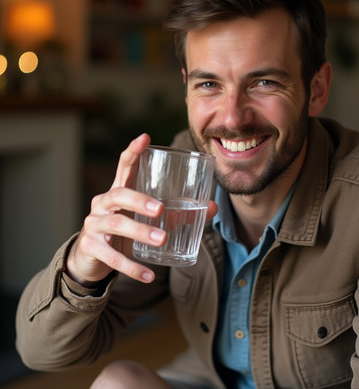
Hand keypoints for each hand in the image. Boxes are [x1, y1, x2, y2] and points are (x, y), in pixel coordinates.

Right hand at [67, 134, 217, 284]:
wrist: (92, 258)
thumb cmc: (126, 230)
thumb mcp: (148, 219)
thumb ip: (178, 212)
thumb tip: (212, 207)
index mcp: (119, 191)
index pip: (124, 166)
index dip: (133, 151)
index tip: (145, 138)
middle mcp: (103, 203)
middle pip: (118, 194)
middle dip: (139, 200)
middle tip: (161, 210)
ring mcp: (94, 225)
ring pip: (115, 225)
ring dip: (139, 232)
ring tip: (162, 240)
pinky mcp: (90, 247)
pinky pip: (111, 257)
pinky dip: (131, 267)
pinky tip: (149, 276)